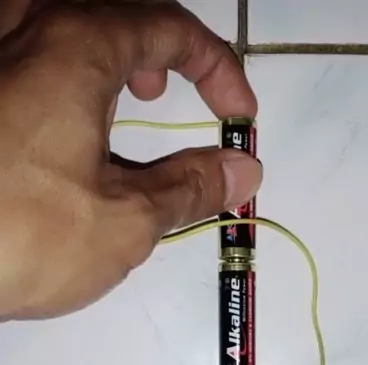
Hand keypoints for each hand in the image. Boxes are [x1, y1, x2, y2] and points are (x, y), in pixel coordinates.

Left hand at [0, 0, 261, 319]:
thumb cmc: (20, 236)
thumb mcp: (125, 222)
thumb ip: (190, 188)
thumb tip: (241, 170)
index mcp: (76, 44)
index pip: (170, 28)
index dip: (218, 69)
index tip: (239, 116)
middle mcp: (22, 28)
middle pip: (108, 10)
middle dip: (154, 47)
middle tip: (166, 96)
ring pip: (57, 27)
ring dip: (101, 55)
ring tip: (115, 108)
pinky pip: (20, 61)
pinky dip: (56, 78)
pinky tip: (57, 132)